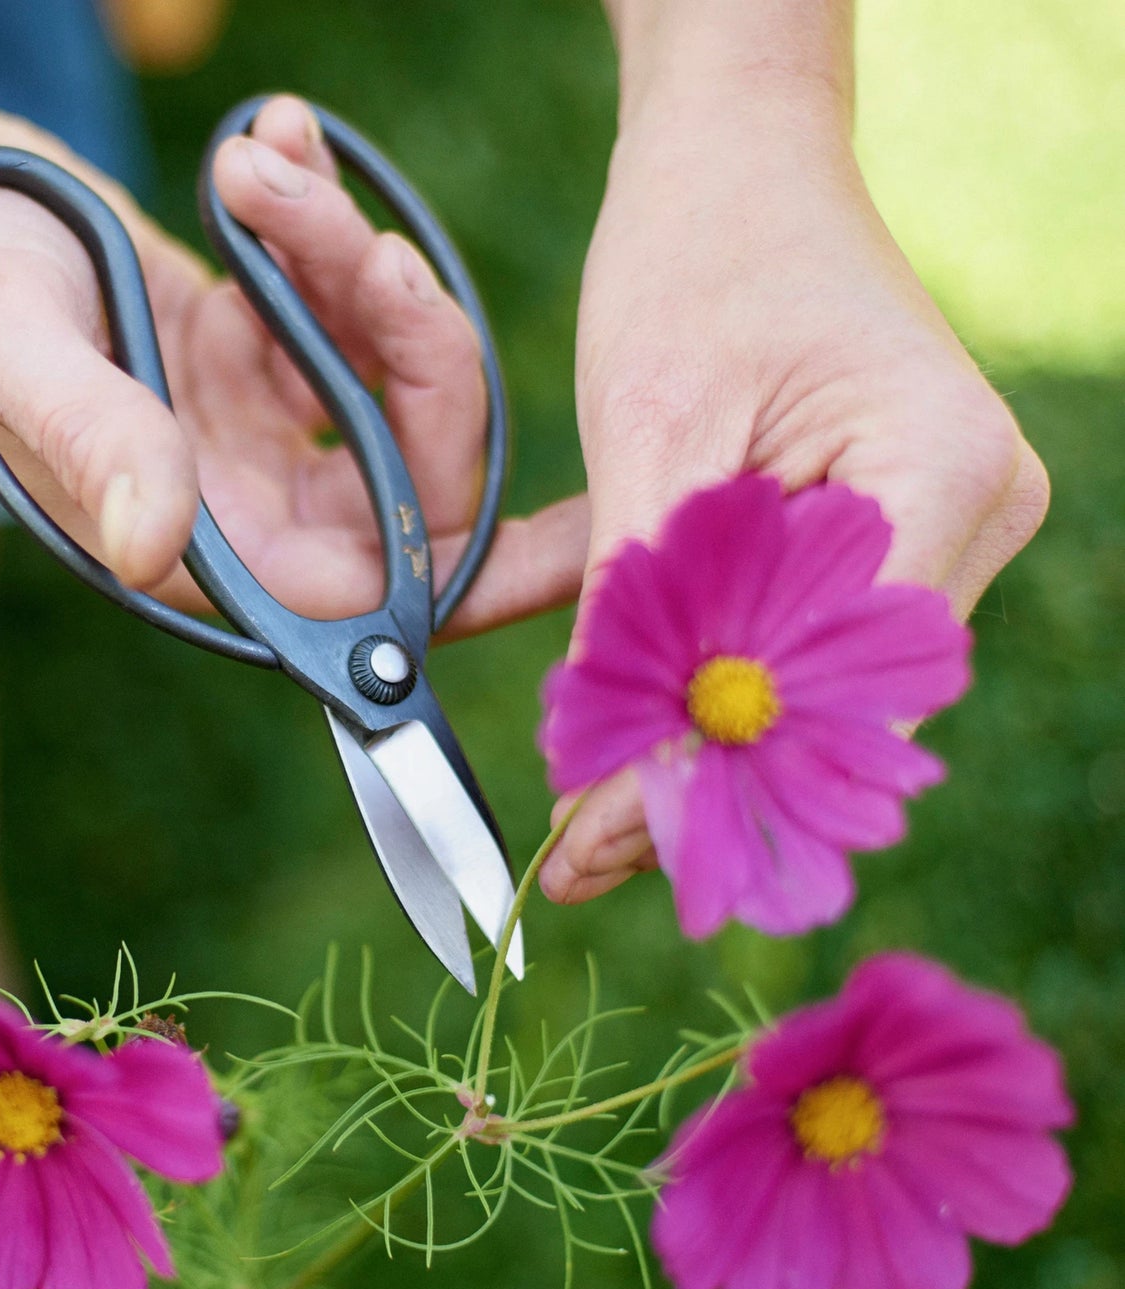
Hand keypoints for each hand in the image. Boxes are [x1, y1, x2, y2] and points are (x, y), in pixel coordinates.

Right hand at [0, 97, 586, 633]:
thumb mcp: (15, 352)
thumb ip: (95, 446)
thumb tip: (159, 550)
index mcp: (203, 544)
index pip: (372, 594)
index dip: (477, 580)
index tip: (572, 542)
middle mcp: (246, 508)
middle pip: (412, 472)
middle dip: (416, 352)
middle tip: (366, 246)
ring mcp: (258, 436)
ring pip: (387, 379)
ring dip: (356, 265)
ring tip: (271, 167)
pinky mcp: (257, 364)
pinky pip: (343, 316)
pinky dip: (327, 233)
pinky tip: (277, 152)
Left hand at [539, 86, 1047, 904]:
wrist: (735, 164)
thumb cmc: (695, 257)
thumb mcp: (646, 431)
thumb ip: (642, 601)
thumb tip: (615, 766)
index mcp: (940, 474)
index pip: (834, 686)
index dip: (715, 776)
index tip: (600, 844)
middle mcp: (969, 518)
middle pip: (836, 711)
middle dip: (704, 786)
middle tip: (583, 861)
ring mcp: (937, 532)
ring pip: (815, 692)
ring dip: (701, 749)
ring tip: (590, 829)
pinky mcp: (882, 536)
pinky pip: (800, 645)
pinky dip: (711, 688)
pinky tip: (628, 743)